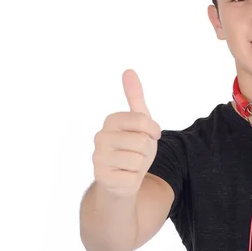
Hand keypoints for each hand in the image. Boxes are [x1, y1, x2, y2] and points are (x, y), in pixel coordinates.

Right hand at [92, 69, 160, 197]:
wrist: (123, 179)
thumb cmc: (133, 148)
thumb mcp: (139, 121)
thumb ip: (135, 97)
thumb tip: (129, 70)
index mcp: (111, 120)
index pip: (143, 120)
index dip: (153, 130)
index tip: (150, 135)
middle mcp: (100, 137)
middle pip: (141, 141)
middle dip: (146, 150)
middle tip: (137, 153)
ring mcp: (98, 158)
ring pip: (138, 160)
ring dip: (140, 165)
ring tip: (130, 164)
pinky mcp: (101, 177)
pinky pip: (133, 177)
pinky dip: (134, 178)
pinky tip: (124, 176)